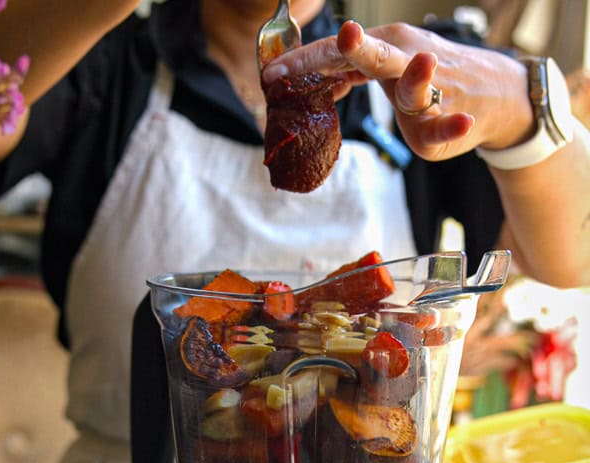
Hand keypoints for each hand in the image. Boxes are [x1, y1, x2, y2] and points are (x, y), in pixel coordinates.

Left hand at [262, 20, 534, 161]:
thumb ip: (351, 78)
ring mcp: (434, 87)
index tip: (272, 76)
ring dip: (419, 77)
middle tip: (345, 35)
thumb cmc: (429, 87)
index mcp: (383, 51)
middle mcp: (407, 60)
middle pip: (377, 55)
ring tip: (422, 65)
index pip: (338, 56)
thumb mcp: (386, 76)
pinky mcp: (454, 116)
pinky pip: (452, 124)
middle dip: (360, 47)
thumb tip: (307, 84)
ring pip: (419, 85)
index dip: (307, 65)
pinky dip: (456, 124)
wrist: (492, 96)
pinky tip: (462, 122)